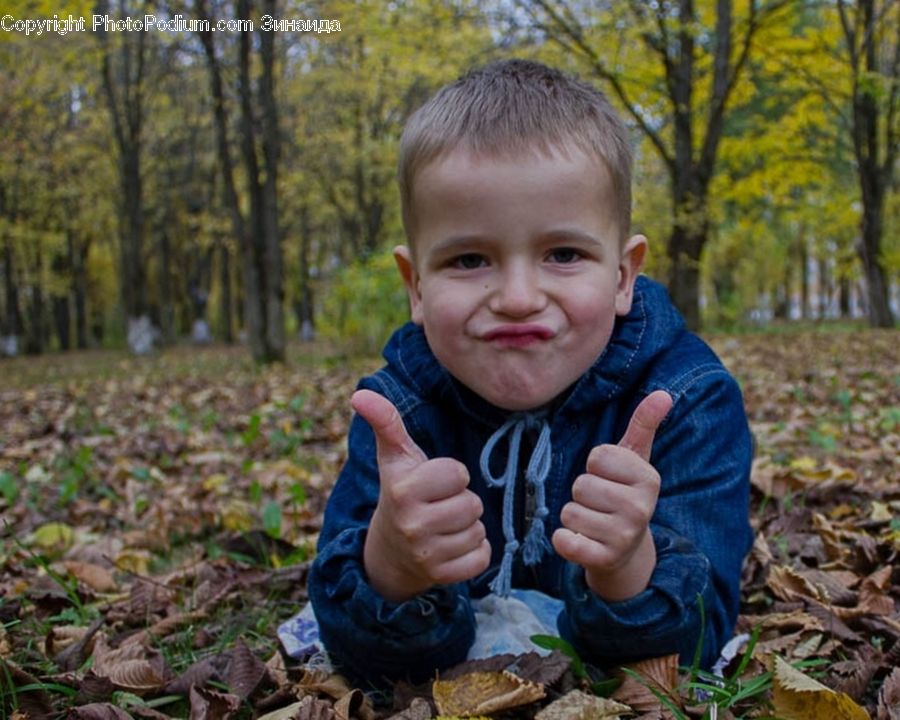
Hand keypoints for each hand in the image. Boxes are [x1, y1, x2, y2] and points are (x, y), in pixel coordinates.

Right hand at [353, 389, 490, 602]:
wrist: (389, 553)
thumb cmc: (401, 492)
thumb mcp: (394, 458)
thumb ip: (386, 423)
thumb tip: (359, 393)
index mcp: (402, 491)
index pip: (458, 473)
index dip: (451, 475)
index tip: (434, 483)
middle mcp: (412, 525)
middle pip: (472, 503)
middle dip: (462, 501)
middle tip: (439, 506)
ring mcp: (427, 555)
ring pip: (479, 530)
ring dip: (468, 527)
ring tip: (444, 526)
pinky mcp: (442, 577)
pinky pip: (483, 558)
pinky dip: (475, 552)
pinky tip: (453, 547)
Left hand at [552, 390, 672, 600]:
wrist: (626, 548)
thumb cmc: (624, 492)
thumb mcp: (635, 459)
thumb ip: (644, 425)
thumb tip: (663, 393)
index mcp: (649, 479)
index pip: (597, 457)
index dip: (596, 466)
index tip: (610, 478)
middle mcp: (641, 509)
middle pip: (581, 485)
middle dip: (583, 493)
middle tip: (601, 504)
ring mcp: (623, 537)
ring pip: (569, 512)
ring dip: (574, 516)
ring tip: (594, 521)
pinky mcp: (603, 560)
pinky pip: (564, 541)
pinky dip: (563, 540)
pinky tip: (579, 540)